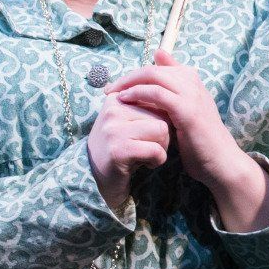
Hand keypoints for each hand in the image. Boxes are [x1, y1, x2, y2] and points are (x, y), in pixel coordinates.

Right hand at [86, 88, 171, 212]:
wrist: (97, 176)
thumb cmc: (122, 147)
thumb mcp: (129, 121)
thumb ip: (146, 105)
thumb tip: (171, 92)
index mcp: (117, 97)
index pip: (156, 97)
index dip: (160, 118)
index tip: (147, 132)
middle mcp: (112, 109)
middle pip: (162, 114)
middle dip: (164, 134)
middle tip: (149, 147)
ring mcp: (113, 129)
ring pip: (162, 130)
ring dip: (162, 147)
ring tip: (147, 154)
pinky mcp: (118, 149)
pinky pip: (156, 150)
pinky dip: (157, 160)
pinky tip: (146, 164)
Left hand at [105, 50, 268, 226]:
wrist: (220, 162)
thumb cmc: (198, 140)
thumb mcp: (182, 113)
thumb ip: (168, 95)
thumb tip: (152, 80)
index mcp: (191, 80)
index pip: (158, 66)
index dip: (135, 74)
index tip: (117, 86)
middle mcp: (193, 82)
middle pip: (153, 68)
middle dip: (127, 77)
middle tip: (109, 89)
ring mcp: (192, 95)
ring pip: (154, 76)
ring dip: (129, 83)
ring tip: (112, 94)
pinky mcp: (188, 110)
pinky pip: (158, 94)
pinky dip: (139, 94)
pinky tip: (125, 100)